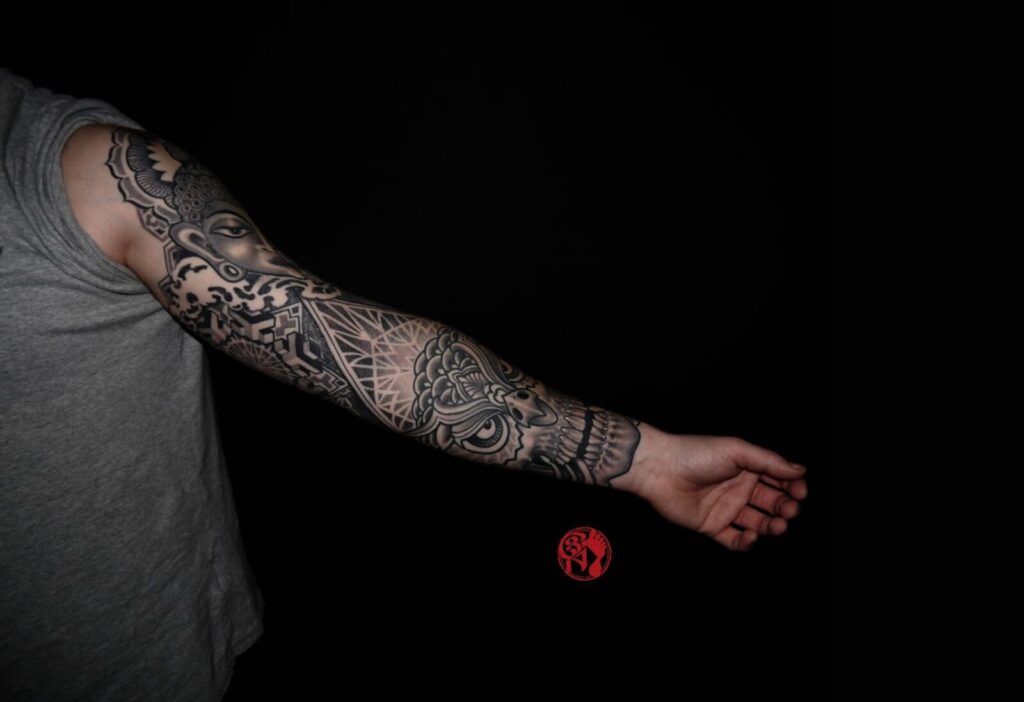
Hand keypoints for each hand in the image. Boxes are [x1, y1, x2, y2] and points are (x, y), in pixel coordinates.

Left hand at [613, 424, 808, 550]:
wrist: (660, 470)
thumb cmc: (697, 454)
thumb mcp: (737, 451)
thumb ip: (769, 462)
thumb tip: (800, 470)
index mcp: (746, 467)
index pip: (778, 479)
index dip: (792, 487)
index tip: (800, 492)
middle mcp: (738, 488)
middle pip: (772, 502)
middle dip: (785, 508)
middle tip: (789, 510)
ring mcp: (726, 508)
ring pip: (758, 523)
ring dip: (772, 526)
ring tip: (776, 525)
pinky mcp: (712, 526)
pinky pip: (734, 540)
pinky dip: (746, 542)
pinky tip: (750, 535)